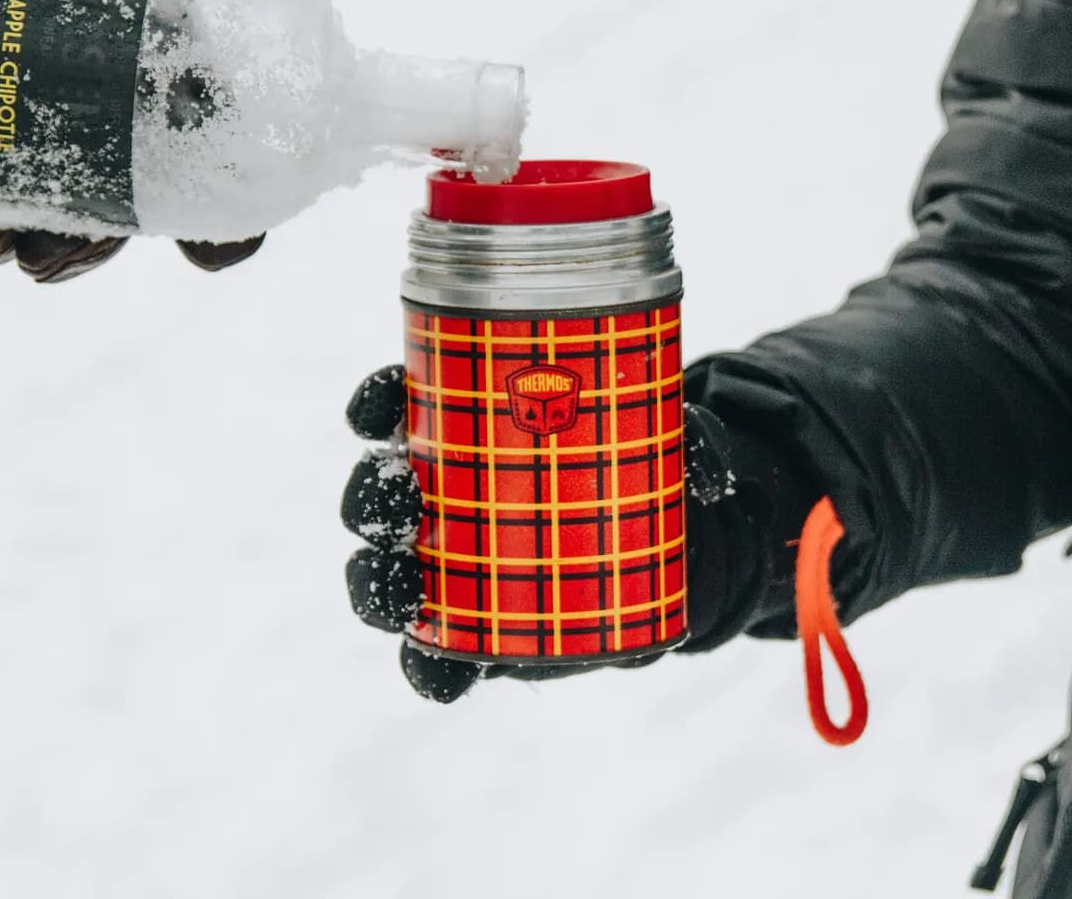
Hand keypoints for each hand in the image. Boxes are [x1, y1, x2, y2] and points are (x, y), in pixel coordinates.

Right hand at [338, 365, 791, 702]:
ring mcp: (444, 570)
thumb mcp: (670, 452)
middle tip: (403, 496)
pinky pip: (428, 656)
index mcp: (460, 434)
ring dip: (375, 580)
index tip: (387, 396)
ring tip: (401, 586)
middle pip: (375, 493)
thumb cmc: (644, 480)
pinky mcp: (469, 635)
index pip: (397, 405)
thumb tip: (700, 469)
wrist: (669, 561)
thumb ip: (690, 450)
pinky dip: (425, 668)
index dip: (377, 399)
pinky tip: (440, 675)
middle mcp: (437, 499)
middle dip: (370, 494)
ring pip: (381, 573)